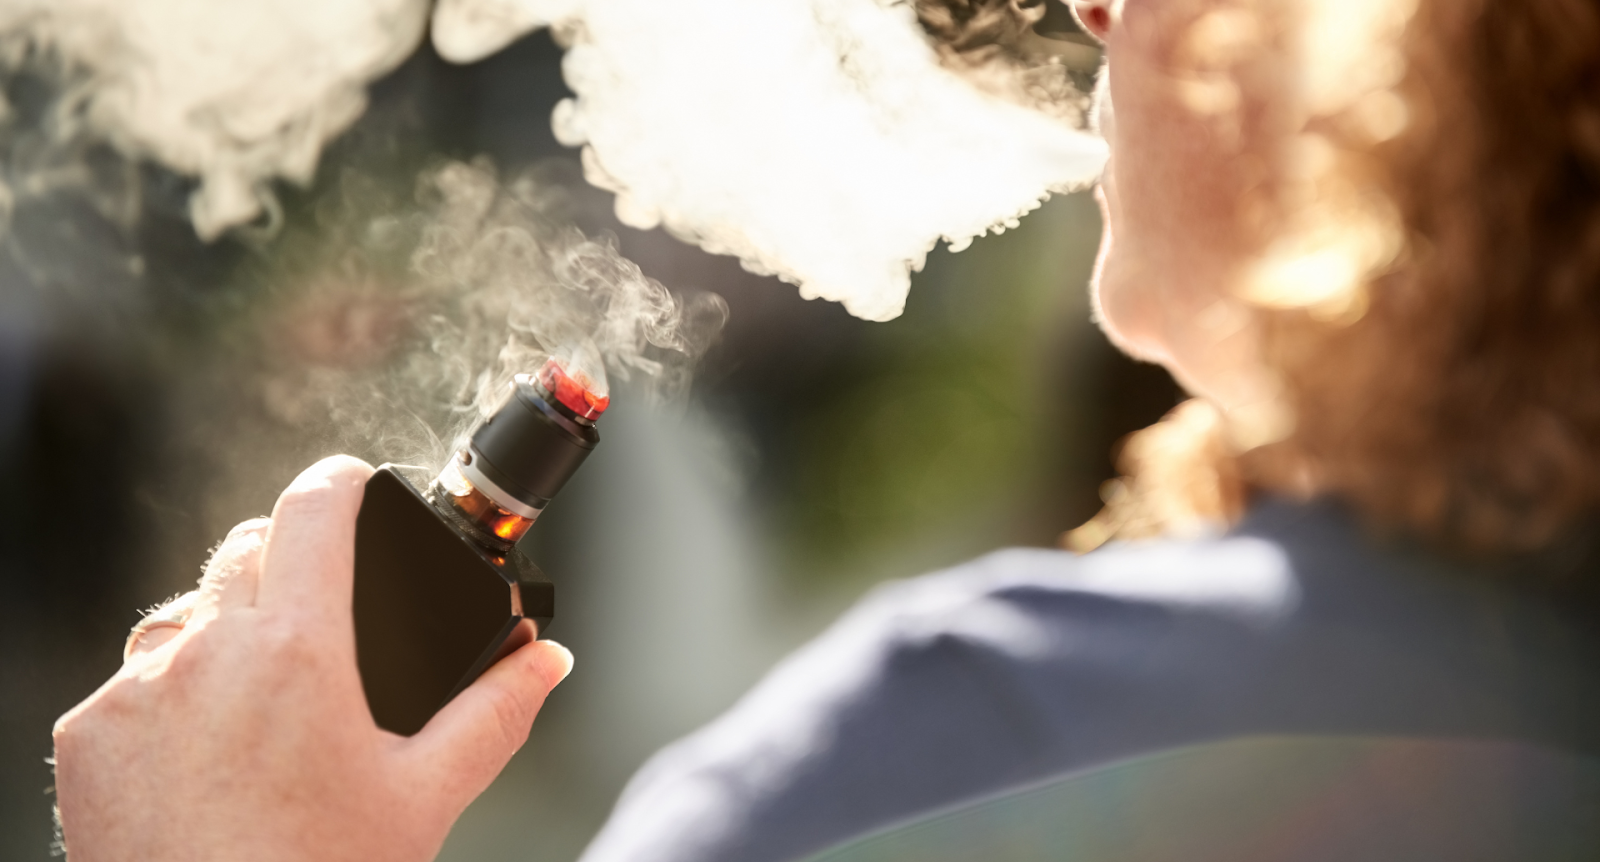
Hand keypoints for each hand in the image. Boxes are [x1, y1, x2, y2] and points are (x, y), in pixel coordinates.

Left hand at [52, 456, 573, 861]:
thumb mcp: (423, 798)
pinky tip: (206, 759)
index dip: (342, 482)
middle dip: (292, 565)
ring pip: (186, 613)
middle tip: (327, 630)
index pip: (314, 507)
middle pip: (249, 549)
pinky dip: (170, 698)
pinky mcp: (85, 734)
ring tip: (265, 706)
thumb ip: (494, 713)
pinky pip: (132, 679)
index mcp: (298, 652)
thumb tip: (546, 660)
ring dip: (226, 631)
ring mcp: (134, 692)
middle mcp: (205, 653)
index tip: (355, 488)